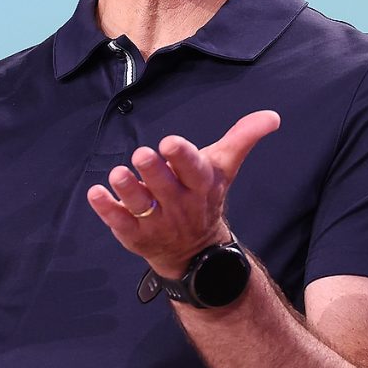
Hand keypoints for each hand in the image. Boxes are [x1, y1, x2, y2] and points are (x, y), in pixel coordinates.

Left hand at [86, 111, 282, 279]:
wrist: (196, 252)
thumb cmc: (204, 197)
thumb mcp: (224, 168)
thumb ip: (243, 138)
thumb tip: (272, 116)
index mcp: (201, 185)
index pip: (194, 170)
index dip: (183, 158)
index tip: (171, 142)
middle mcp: (179, 205)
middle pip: (164, 187)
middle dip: (153, 170)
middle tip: (142, 154)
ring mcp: (156, 222)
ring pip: (140, 206)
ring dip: (128, 189)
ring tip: (117, 173)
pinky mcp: (135, 235)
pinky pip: (119, 223)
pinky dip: (106, 209)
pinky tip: (95, 194)